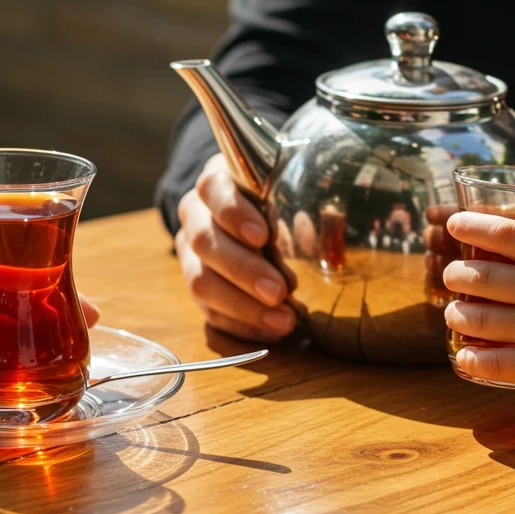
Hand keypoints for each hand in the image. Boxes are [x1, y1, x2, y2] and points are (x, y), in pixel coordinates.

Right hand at [175, 154, 295, 341]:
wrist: (247, 214)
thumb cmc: (274, 198)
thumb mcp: (286, 186)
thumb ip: (300, 199)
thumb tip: (325, 226)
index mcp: (216, 182)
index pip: (213, 188)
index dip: (233, 212)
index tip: (262, 235)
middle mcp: (195, 215)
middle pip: (204, 241)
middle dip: (243, 270)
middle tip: (278, 291)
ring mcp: (189, 253)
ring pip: (200, 282)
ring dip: (242, 306)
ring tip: (283, 321)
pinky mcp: (197, 285)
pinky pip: (208, 311)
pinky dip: (240, 325)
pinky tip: (269, 332)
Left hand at [441, 203, 514, 406]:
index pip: (507, 234)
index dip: (472, 226)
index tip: (453, 223)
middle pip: (481, 276)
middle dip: (456, 275)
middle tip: (452, 276)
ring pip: (479, 319)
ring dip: (458, 314)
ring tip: (454, 313)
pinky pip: (496, 363)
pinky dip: (472, 359)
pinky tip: (463, 357)